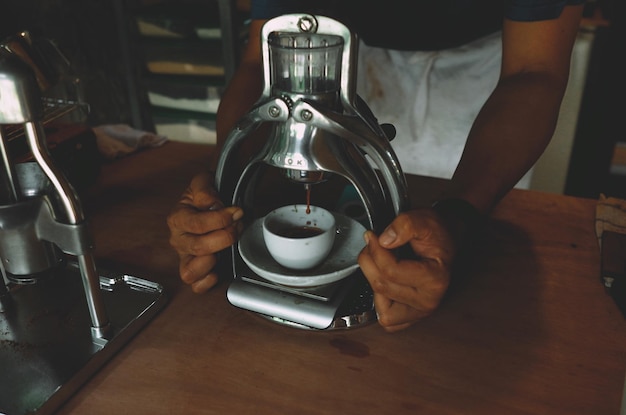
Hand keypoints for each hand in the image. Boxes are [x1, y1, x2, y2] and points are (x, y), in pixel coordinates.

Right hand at [167, 173, 243, 292]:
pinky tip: (218, 270)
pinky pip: (196, 285)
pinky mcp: (196, 271)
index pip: (197, 224)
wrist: (210, 203)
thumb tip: (212, 204)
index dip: (220, 219)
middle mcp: (179, 240)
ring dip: (211, 261)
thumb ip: (205, 189)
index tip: (236, 212)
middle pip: (198, 247)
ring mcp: (186, 257)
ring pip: (190, 271)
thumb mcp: (204, 181)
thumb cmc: (206, 196)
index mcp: (178, 218)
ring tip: (224, 250)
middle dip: (224, 237)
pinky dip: (207, 281)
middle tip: (237, 227)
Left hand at [358, 209, 455, 331]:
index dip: (375, 250)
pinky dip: (379, 301)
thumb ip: (405, 225)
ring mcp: (419, 312)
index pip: (391, 270)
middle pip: (381, 286)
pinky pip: (386, 318)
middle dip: (371, 261)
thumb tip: (384, 240)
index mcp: (435, 279)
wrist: (444, 243)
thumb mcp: (424, 220)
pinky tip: (385, 281)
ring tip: (380, 264)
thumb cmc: (436, 235)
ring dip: (373, 282)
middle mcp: (429, 300)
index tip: (373, 237)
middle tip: (375, 246)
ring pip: (380, 306)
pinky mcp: (410, 317)